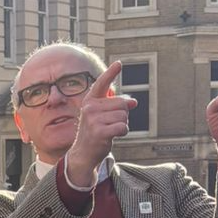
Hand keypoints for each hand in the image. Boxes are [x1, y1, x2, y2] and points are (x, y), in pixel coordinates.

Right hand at [63, 62, 139, 186]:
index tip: (119, 64)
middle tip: (111, 123)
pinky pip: (122, 127)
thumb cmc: (95, 132)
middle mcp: (90, 108)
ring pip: (123, 115)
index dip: (111, 73)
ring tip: (110, 130)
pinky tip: (113, 136)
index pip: (102, 83)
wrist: (83, 154)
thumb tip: (134, 102)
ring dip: (122, 124)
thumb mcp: (104, 116)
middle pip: (122, 103)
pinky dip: (123, 132)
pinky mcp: (100, 132)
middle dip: (123, 114)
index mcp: (90, 101)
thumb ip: (117, 106)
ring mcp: (94, 120)